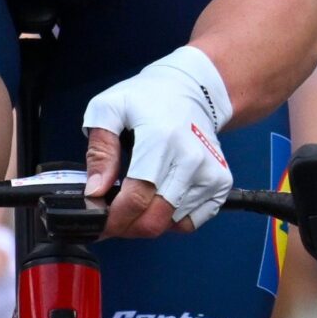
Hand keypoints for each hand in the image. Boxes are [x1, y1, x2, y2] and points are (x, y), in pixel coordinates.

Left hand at [82, 46, 234, 236]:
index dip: (112, 219)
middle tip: (112, 216)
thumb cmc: (150, 99)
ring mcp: (210, 174)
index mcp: (161, 141)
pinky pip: (190, 222)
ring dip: (147, 221)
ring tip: (136, 201)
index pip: (136, 199)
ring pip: (171, 224)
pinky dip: (171, 219)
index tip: (97, 221)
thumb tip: (96, 191)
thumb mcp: (109, 110)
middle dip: (126, 227)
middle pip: (155, 220)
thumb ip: (100, 152)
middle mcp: (191, 160)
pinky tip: (160, 199)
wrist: (196, 90)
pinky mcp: (220, 183)